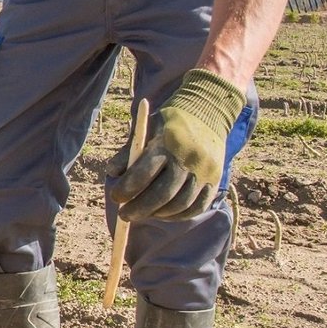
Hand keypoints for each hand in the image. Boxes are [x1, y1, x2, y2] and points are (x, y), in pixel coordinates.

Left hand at [109, 69, 244, 220]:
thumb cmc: (169, 123)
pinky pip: (197, 206)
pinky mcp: (215, 180)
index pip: (143, 174)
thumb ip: (128, 151)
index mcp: (166, 144)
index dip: (126, 189)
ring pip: (180, 204)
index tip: (115, 198)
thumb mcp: (145, 128)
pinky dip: (179, 215)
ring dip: (159, 214)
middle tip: (125, 215)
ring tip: (145, 213)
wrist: (208, 112)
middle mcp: (188, 159)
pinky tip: (165, 214)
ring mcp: (204, 172)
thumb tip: (111, 173)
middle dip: (140, 208)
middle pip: (162, 194)